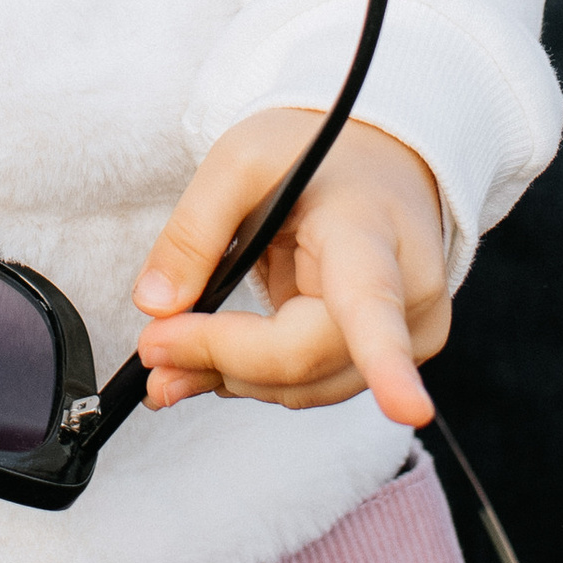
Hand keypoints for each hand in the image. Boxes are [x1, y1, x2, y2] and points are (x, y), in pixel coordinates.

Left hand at [131, 112, 448, 421]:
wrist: (379, 156)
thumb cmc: (319, 152)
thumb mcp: (242, 160)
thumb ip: (194, 231)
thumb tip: (156, 306)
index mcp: (371, 234)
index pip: (375, 307)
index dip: (389, 365)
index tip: (408, 410)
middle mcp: (407, 295)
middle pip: (303, 358)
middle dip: (221, 361)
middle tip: (152, 352)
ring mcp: (410, 334)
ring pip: (306, 384)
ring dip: (232, 379)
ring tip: (167, 366)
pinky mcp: (395, 358)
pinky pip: (315, 381)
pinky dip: (259, 376)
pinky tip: (214, 361)